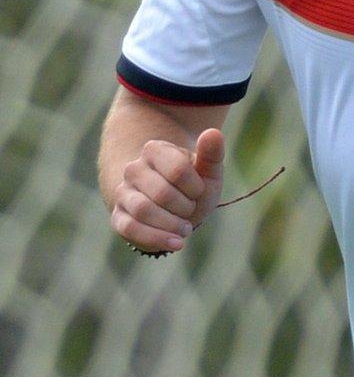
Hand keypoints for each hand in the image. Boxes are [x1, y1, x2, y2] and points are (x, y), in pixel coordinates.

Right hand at [109, 128, 224, 253]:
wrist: (178, 211)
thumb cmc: (195, 188)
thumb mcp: (209, 172)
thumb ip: (212, 154)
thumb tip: (212, 133)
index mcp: (155, 150)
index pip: (177, 169)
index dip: (195, 186)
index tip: (200, 191)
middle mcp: (134, 169)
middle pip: (161, 192)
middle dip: (184, 206)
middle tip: (192, 209)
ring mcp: (123, 193)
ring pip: (143, 210)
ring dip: (171, 224)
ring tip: (186, 228)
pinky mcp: (118, 217)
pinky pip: (130, 228)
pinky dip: (156, 238)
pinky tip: (177, 244)